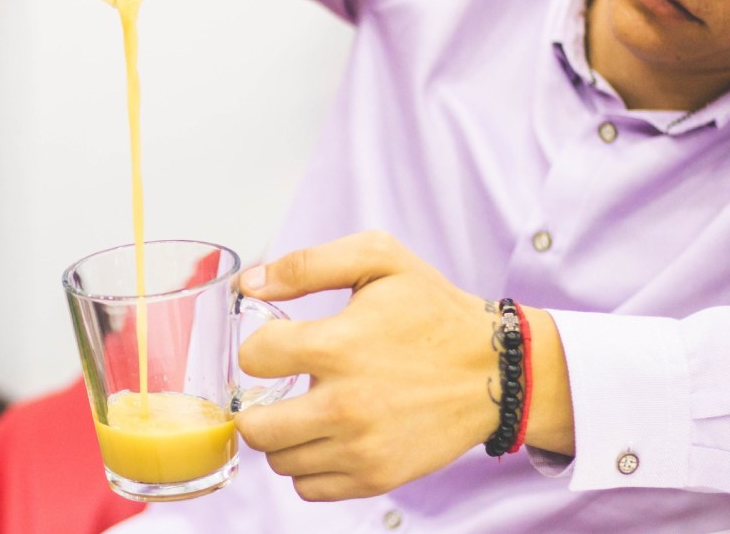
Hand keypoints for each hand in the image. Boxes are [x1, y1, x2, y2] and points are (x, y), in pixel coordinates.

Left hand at [234, 230, 571, 501]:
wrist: (495, 369)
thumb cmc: (435, 312)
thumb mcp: (378, 259)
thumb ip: (307, 264)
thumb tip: (251, 284)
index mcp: (338, 346)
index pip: (253, 359)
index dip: (257, 348)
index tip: (276, 347)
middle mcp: (346, 404)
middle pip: (255, 428)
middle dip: (256, 407)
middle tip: (276, 392)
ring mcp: (361, 447)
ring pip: (279, 461)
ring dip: (283, 438)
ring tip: (306, 413)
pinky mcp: (377, 476)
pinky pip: (309, 488)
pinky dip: (309, 467)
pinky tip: (327, 438)